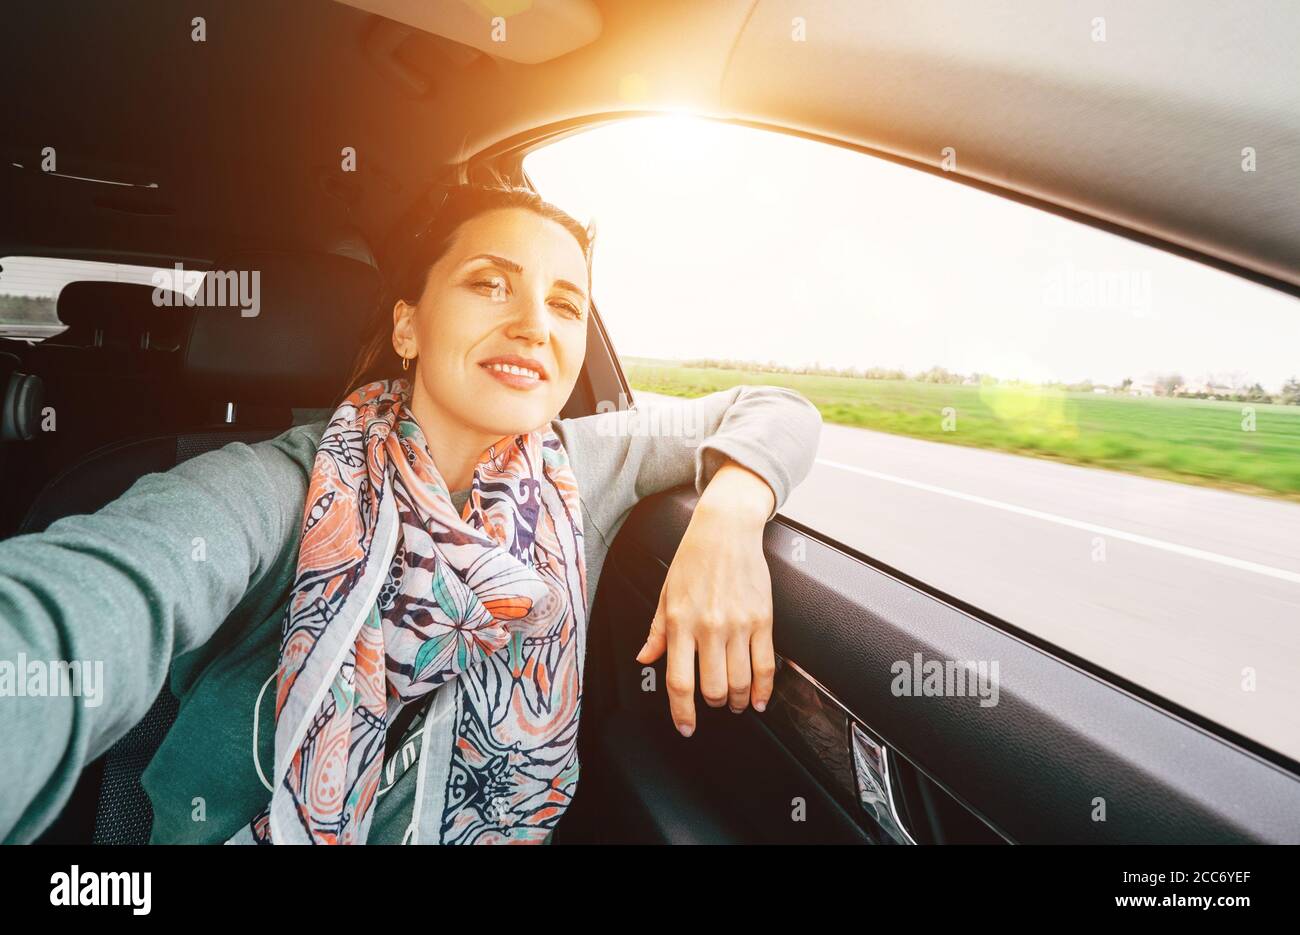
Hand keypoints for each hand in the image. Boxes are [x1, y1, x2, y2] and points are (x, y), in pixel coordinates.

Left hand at [635, 460, 775, 736]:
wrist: (725, 531)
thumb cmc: (692, 559)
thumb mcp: (665, 594)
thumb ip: (656, 631)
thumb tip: (644, 658)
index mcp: (680, 623)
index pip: (679, 681)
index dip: (682, 712)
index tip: (685, 726)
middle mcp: (709, 628)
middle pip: (713, 688)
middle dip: (713, 705)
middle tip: (713, 705)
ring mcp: (738, 625)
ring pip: (740, 681)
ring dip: (736, 701)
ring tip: (734, 703)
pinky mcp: (762, 620)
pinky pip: (766, 665)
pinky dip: (763, 689)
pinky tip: (758, 699)